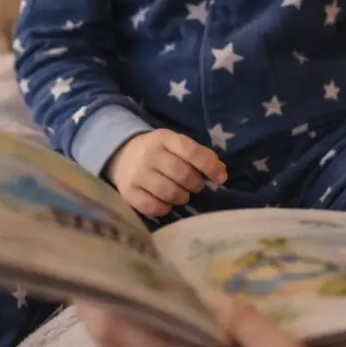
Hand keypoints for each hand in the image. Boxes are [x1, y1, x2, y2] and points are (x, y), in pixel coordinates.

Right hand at [106, 130, 227, 217]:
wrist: (122, 154)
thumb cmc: (159, 151)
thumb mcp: (176, 144)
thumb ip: (199, 155)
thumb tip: (222, 173)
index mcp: (164, 138)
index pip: (192, 152)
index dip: (210, 166)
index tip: (221, 178)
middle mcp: (149, 154)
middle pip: (182, 175)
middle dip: (195, 184)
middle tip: (194, 185)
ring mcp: (137, 174)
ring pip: (169, 193)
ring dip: (182, 197)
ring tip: (181, 193)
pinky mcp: (128, 193)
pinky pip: (153, 207)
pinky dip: (165, 208)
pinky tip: (166, 202)